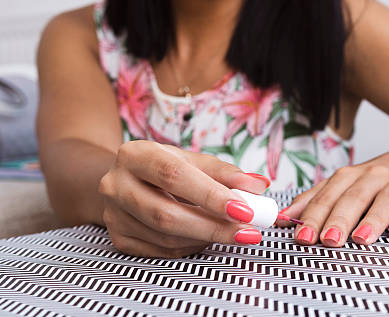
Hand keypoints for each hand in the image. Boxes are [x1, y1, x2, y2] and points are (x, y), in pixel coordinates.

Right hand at [98, 140, 270, 257]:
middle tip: (248, 231)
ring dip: (206, 238)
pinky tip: (208, 237)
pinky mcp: (119, 238)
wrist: (126, 180)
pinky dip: (192, 246)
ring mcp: (113, 214)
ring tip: (233, 232)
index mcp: (135, 155)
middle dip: (214, 226)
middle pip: (166, 214)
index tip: (244, 209)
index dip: (211, 195)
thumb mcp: (191, 161)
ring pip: (166, 237)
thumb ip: (224, 173)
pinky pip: (162, 251)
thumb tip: (258, 186)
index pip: (174, 176)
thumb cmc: (164, 168)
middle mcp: (116, 184)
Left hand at [280, 147, 388, 246]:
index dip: (313, 215)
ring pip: (385, 200)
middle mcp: (373, 176)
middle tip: (327, 239)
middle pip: (353, 197)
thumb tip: (282, 219)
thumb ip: (316, 200)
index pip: (327, 195)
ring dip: (372, 220)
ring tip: (360, 239)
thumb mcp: (346, 184)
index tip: (301, 236)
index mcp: (349, 176)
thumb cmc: (379, 178)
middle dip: (339, 218)